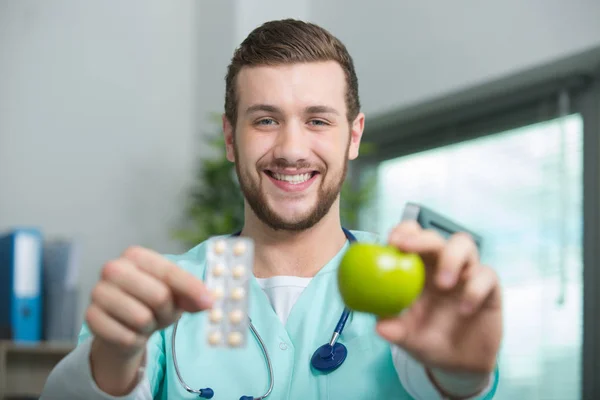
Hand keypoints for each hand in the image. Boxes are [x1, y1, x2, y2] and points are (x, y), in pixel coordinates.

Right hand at [86, 246, 212, 393]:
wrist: (123, 325)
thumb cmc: (153, 302)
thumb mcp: (176, 294)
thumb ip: (193, 293)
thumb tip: (208, 301)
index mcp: (135, 255)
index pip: (170, 272)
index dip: (192, 289)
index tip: (209, 302)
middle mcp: (113, 268)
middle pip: (158, 295)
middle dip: (167, 311)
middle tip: (164, 313)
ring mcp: (98, 292)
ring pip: (142, 318)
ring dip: (150, 326)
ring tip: (146, 320)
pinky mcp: (90, 318)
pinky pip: (126, 337)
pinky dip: (135, 340)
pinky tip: (130, 332)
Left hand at [376, 221, 502, 375]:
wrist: (460, 365)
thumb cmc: (427, 341)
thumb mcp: (408, 339)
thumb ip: (395, 331)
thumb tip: (380, 327)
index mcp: (417, 269)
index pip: (411, 237)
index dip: (403, 232)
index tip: (393, 241)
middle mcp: (441, 265)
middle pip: (435, 238)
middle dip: (422, 239)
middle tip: (407, 248)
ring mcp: (466, 274)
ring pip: (464, 245)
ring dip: (451, 258)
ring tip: (443, 283)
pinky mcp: (489, 288)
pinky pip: (487, 275)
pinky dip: (475, 289)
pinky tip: (464, 309)